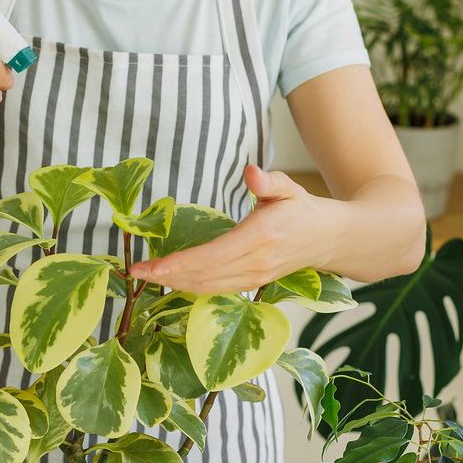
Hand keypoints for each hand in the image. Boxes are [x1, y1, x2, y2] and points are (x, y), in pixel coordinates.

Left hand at [131, 166, 340, 294]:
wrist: (327, 239)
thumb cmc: (303, 209)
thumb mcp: (290, 188)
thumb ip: (270, 181)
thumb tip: (251, 173)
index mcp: (261, 238)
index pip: (213, 257)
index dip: (180, 264)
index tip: (152, 265)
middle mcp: (256, 264)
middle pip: (204, 276)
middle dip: (167, 276)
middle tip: (135, 271)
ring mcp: (254, 278)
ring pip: (207, 287)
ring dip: (175, 284)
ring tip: (146, 277)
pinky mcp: (252, 284)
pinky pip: (216, 290)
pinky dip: (191, 286)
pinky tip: (171, 280)